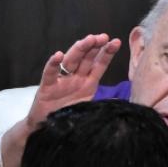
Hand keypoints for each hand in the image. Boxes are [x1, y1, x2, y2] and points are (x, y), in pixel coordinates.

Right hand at [2, 34, 120, 166]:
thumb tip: (121, 102)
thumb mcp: (91, 109)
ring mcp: (62, 81)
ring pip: (71, 60)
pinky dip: (53, 64)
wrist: (48, 131)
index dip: (107, 53)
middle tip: (102, 37)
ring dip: (79, 49)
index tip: (116, 42)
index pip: (99, 64)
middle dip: (94, 46)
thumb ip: (104, 105)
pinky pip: (49, 73)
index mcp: (88, 82)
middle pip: (86, 58)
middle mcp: (76, 78)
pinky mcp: (46, 87)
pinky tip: (58, 55)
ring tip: (88, 40)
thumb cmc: (71, 117)